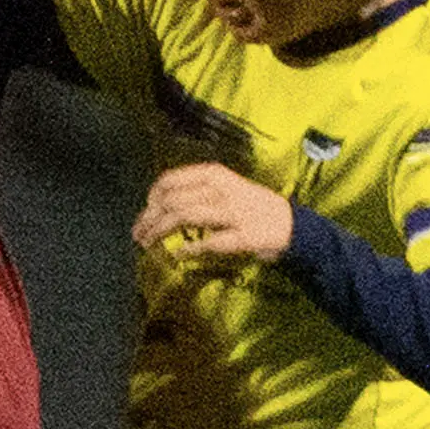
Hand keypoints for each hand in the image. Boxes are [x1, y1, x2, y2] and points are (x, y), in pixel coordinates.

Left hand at [132, 163, 297, 261]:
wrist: (291, 224)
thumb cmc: (250, 206)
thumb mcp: (223, 188)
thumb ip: (195, 192)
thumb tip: (159, 204)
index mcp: (215, 174)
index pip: (170, 180)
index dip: (151, 198)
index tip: (145, 212)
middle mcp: (221, 189)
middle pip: (172, 200)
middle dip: (149, 219)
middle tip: (138, 234)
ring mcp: (233, 212)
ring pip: (184, 216)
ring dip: (160, 231)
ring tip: (148, 244)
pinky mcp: (243, 236)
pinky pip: (209, 241)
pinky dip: (189, 248)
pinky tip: (178, 254)